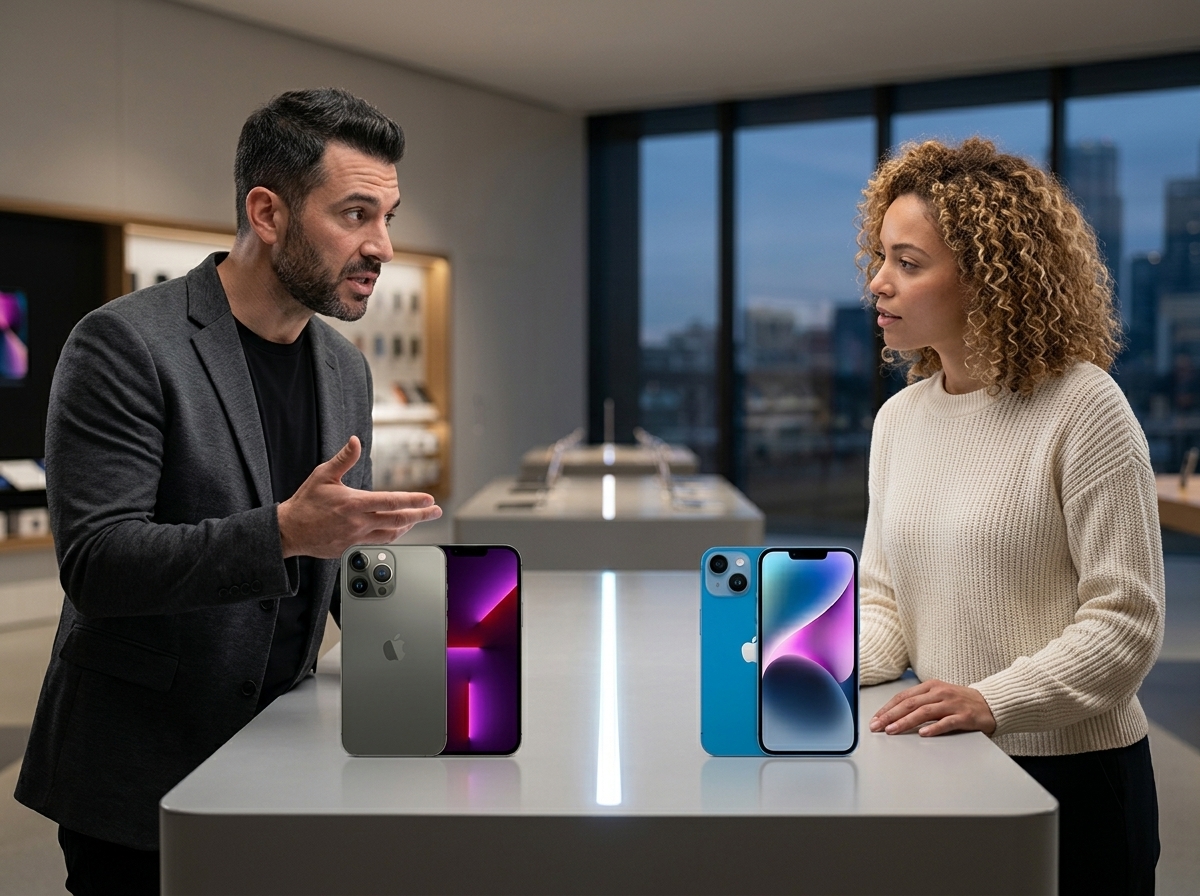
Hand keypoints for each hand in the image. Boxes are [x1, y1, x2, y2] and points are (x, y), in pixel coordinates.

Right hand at [277, 436, 441, 558]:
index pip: (391, 501)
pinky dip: (392, 536)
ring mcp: (356, 538)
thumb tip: (356, 441)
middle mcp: (358, 523)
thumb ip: (343, 459)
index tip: (429, 499)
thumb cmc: (305, 502)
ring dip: (408, 526)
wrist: (288, 531)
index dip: (413, 501)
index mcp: (354, 504)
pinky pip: (378, 543)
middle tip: (436, 511)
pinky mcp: (351, 548)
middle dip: (421, 515)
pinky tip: (397, 530)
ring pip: (391, 534)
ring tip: (418, 519)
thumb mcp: (322, 475)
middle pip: (398, 520)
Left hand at [869, 679, 995, 736]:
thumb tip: (894, 714)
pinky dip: (934, 728)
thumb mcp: (938, 696)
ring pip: (924, 712)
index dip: (888, 708)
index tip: (875, 718)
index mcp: (931, 686)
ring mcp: (952, 704)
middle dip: (890, 715)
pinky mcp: (965, 716)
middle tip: (877, 726)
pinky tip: (923, 734)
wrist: (991, 703)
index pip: (904, 696)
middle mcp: (940, 693)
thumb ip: (920, 702)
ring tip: (892, 731)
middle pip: (910, 703)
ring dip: (905, 722)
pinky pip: (947, 722)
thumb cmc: (960, 701)